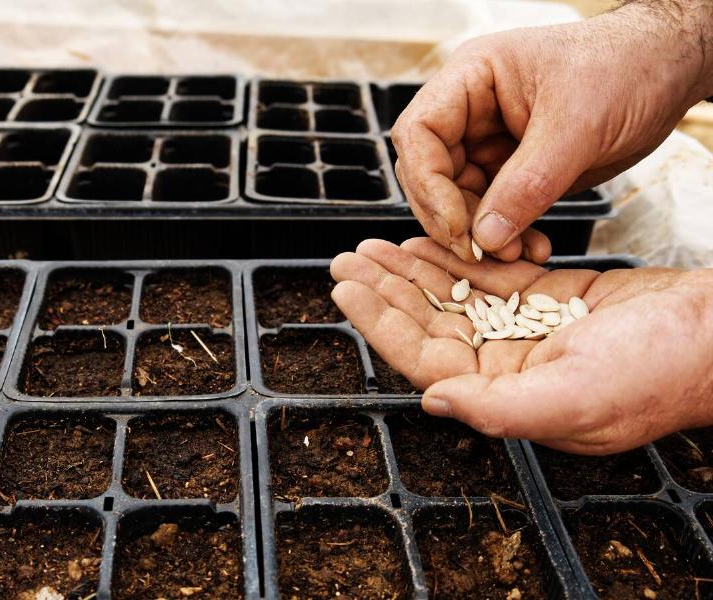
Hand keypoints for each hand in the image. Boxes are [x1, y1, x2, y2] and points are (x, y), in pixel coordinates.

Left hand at [330, 238, 712, 453]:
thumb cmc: (658, 372)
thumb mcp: (576, 397)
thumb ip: (498, 408)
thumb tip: (432, 401)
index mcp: (507, 395)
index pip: (425, 357)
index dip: (381, 324)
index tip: (347, 290)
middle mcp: (509, 366)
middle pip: (430, 322)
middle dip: (386, 290)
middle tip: (347, 259)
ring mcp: (527, 330)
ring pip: (454, 295)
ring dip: (412, 270)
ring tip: (374, 246)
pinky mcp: (549, 298)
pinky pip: (489, 275)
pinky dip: (457, 256)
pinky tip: (427, 242)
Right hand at [392, 1, 712, 262]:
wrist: (666, 71)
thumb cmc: (626, 68)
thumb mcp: (577, 126)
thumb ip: (528, 184)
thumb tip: (484, 238)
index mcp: (472, 80)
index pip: (419, 133)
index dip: (428, 183)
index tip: (457, 226)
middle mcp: (471, 112)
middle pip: (430, 173)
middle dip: (453, 217)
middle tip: (480, 252)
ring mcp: (488, 143)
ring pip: (460, 199)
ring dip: (483, 234)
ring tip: (516, 255)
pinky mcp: (512, 171)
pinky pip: (493, 211)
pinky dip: (507, 235)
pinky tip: (531, 249)